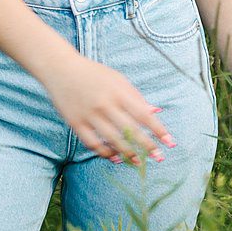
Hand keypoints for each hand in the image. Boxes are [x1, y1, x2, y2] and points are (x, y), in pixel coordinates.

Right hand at [44, 53, 176, 165]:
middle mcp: (105, 104)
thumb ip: (136, 96)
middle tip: (159, 158)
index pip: (143, 114)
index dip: (158, 130)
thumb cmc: (94, 73)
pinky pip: (93, 144)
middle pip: (130, 130)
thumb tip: (156, 113)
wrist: (60, 68)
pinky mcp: (75, 123)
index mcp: (118, 91)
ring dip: (128, 153)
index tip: (170, 143)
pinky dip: (104, 153)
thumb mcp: (117, 79)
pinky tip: (114, 157)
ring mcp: (89, 114)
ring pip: (112, 141)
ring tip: (138, 162)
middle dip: (147, 146)